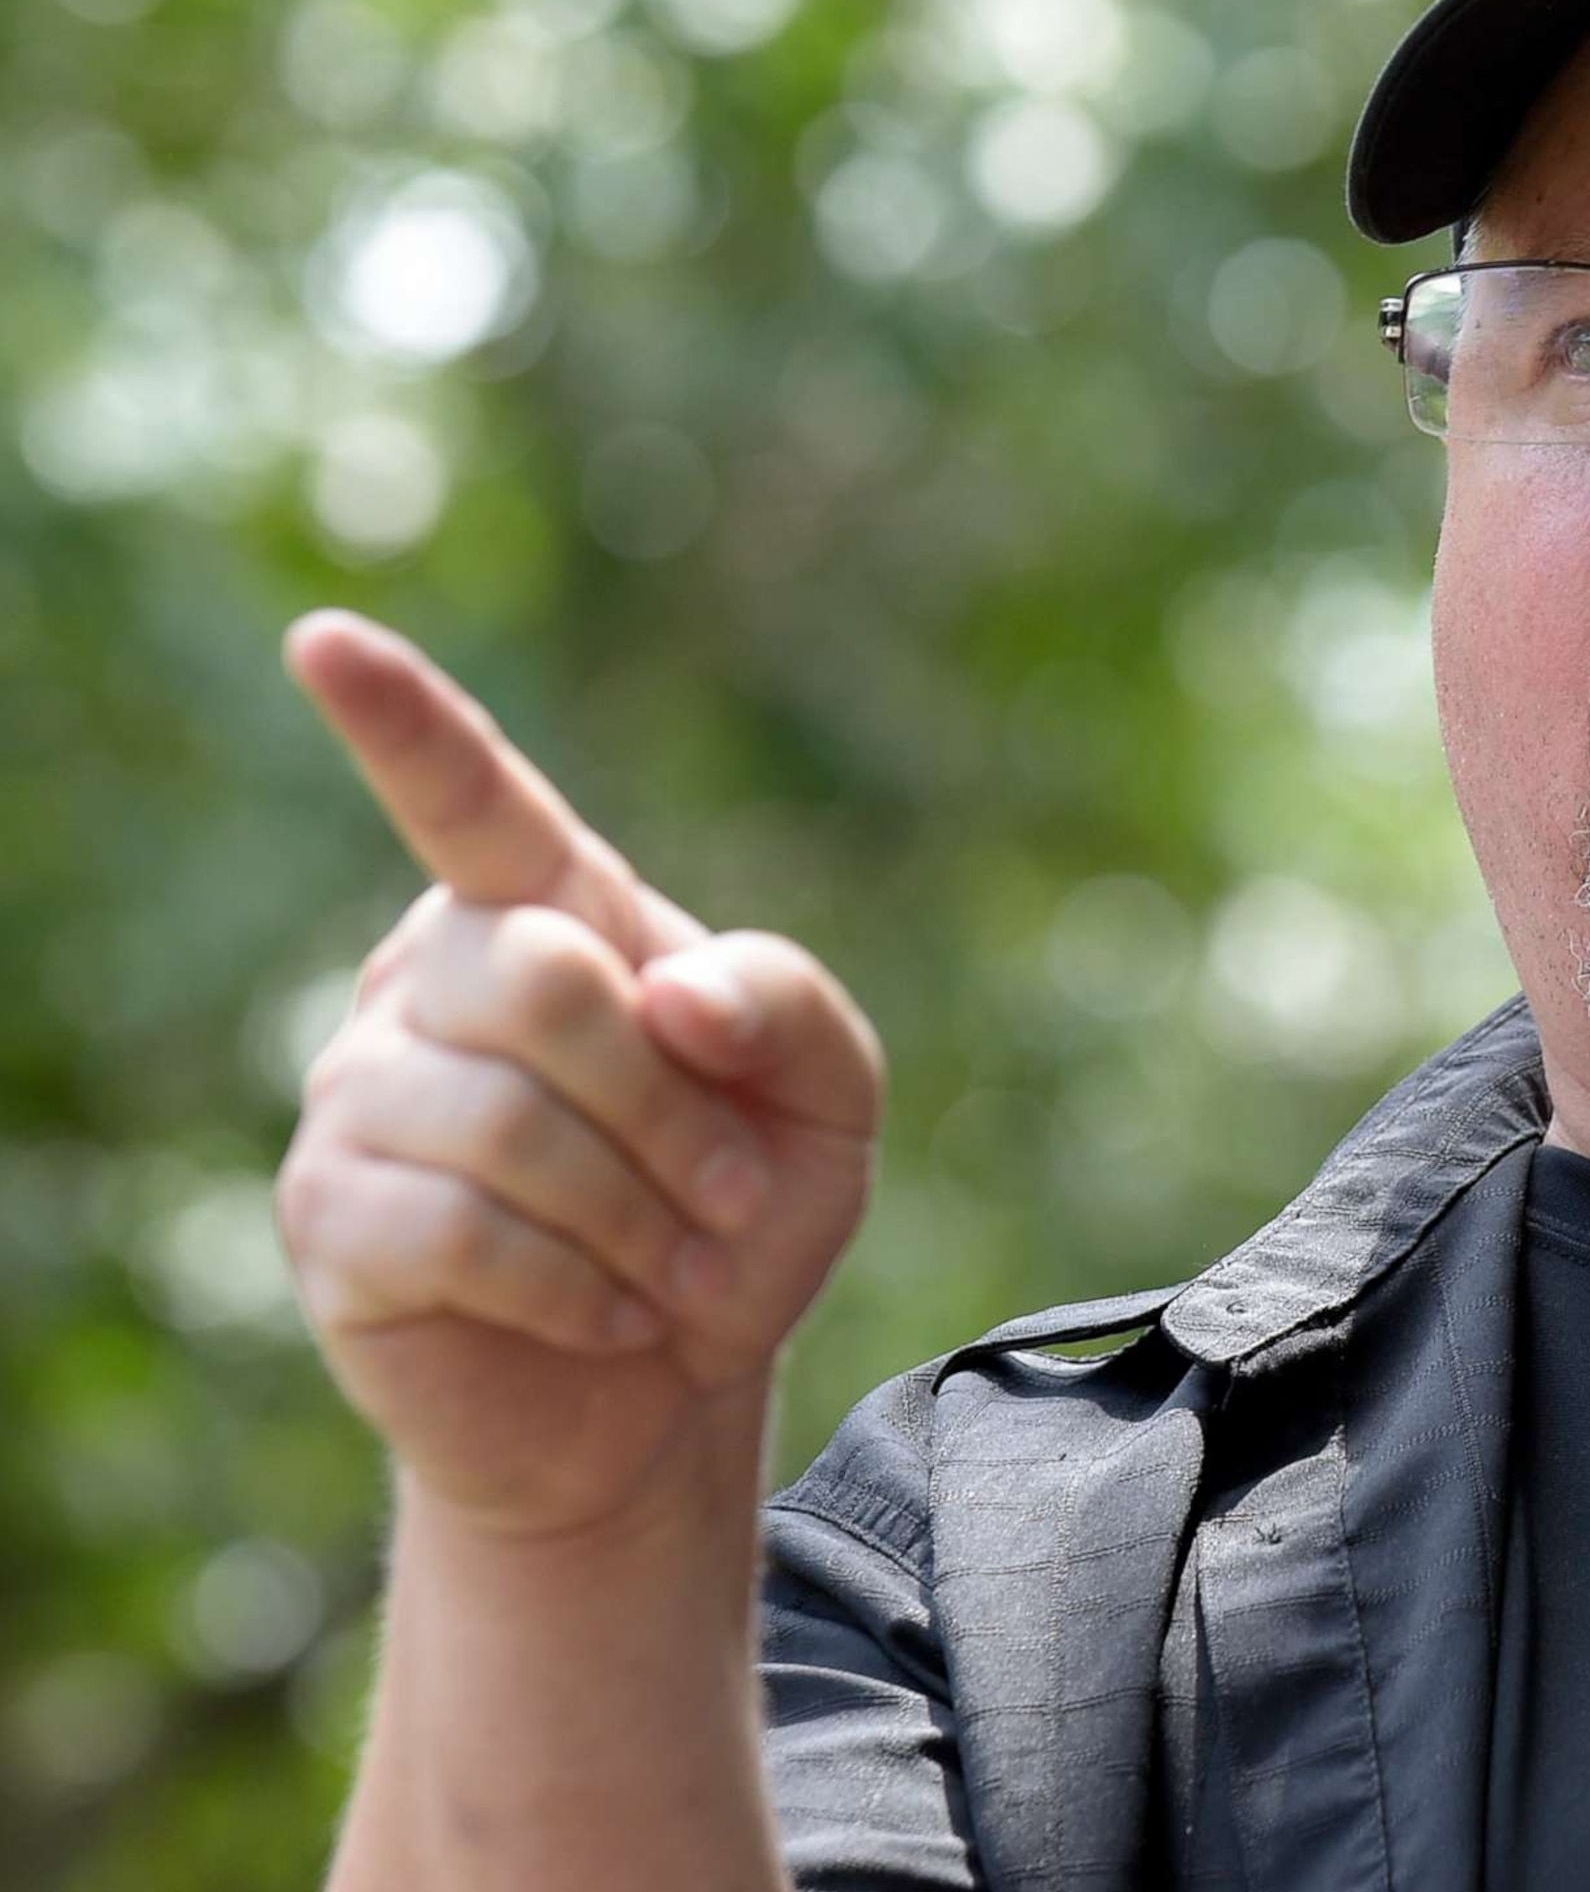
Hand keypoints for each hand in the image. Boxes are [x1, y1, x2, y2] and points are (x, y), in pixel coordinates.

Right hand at [273, 611, 884, 1540]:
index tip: (323, 640)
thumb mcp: (829, 1097)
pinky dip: (569, 1283)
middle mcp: (434, 981)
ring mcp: (363, 1096)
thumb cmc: (740, 1210)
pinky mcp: (331, 1217)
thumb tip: (674, 995)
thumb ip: (786, 1002)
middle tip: (729, 1196)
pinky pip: (453, 1230)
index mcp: (550, 915)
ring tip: (677, 1270)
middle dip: (666, 1105)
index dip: (401, 722)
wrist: (673, 1386)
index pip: (467, 799)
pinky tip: (608, 1311)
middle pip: (541, 980)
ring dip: (634, 1213)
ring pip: (502, 1121)